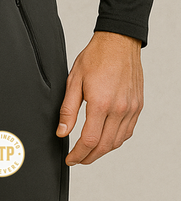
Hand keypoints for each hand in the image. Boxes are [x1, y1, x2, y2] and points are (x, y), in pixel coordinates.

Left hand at [55, 31, 143, 165]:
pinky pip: (127, 132)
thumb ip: (67, 110)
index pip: (89, 141)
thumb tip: (62, 132)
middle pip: (103, 146)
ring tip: (89, 152)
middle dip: (88, 157)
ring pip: (117, 142)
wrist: (119, 41)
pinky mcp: (137, 106)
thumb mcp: (74, 81)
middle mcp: (119, 109)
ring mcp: (131, 108)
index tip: (70, 159)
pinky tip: (105, 140)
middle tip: (78, 159)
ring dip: (102, 151)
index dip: (78, 154)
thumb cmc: (96, 57)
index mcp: (101, 103)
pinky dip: (115, 141)